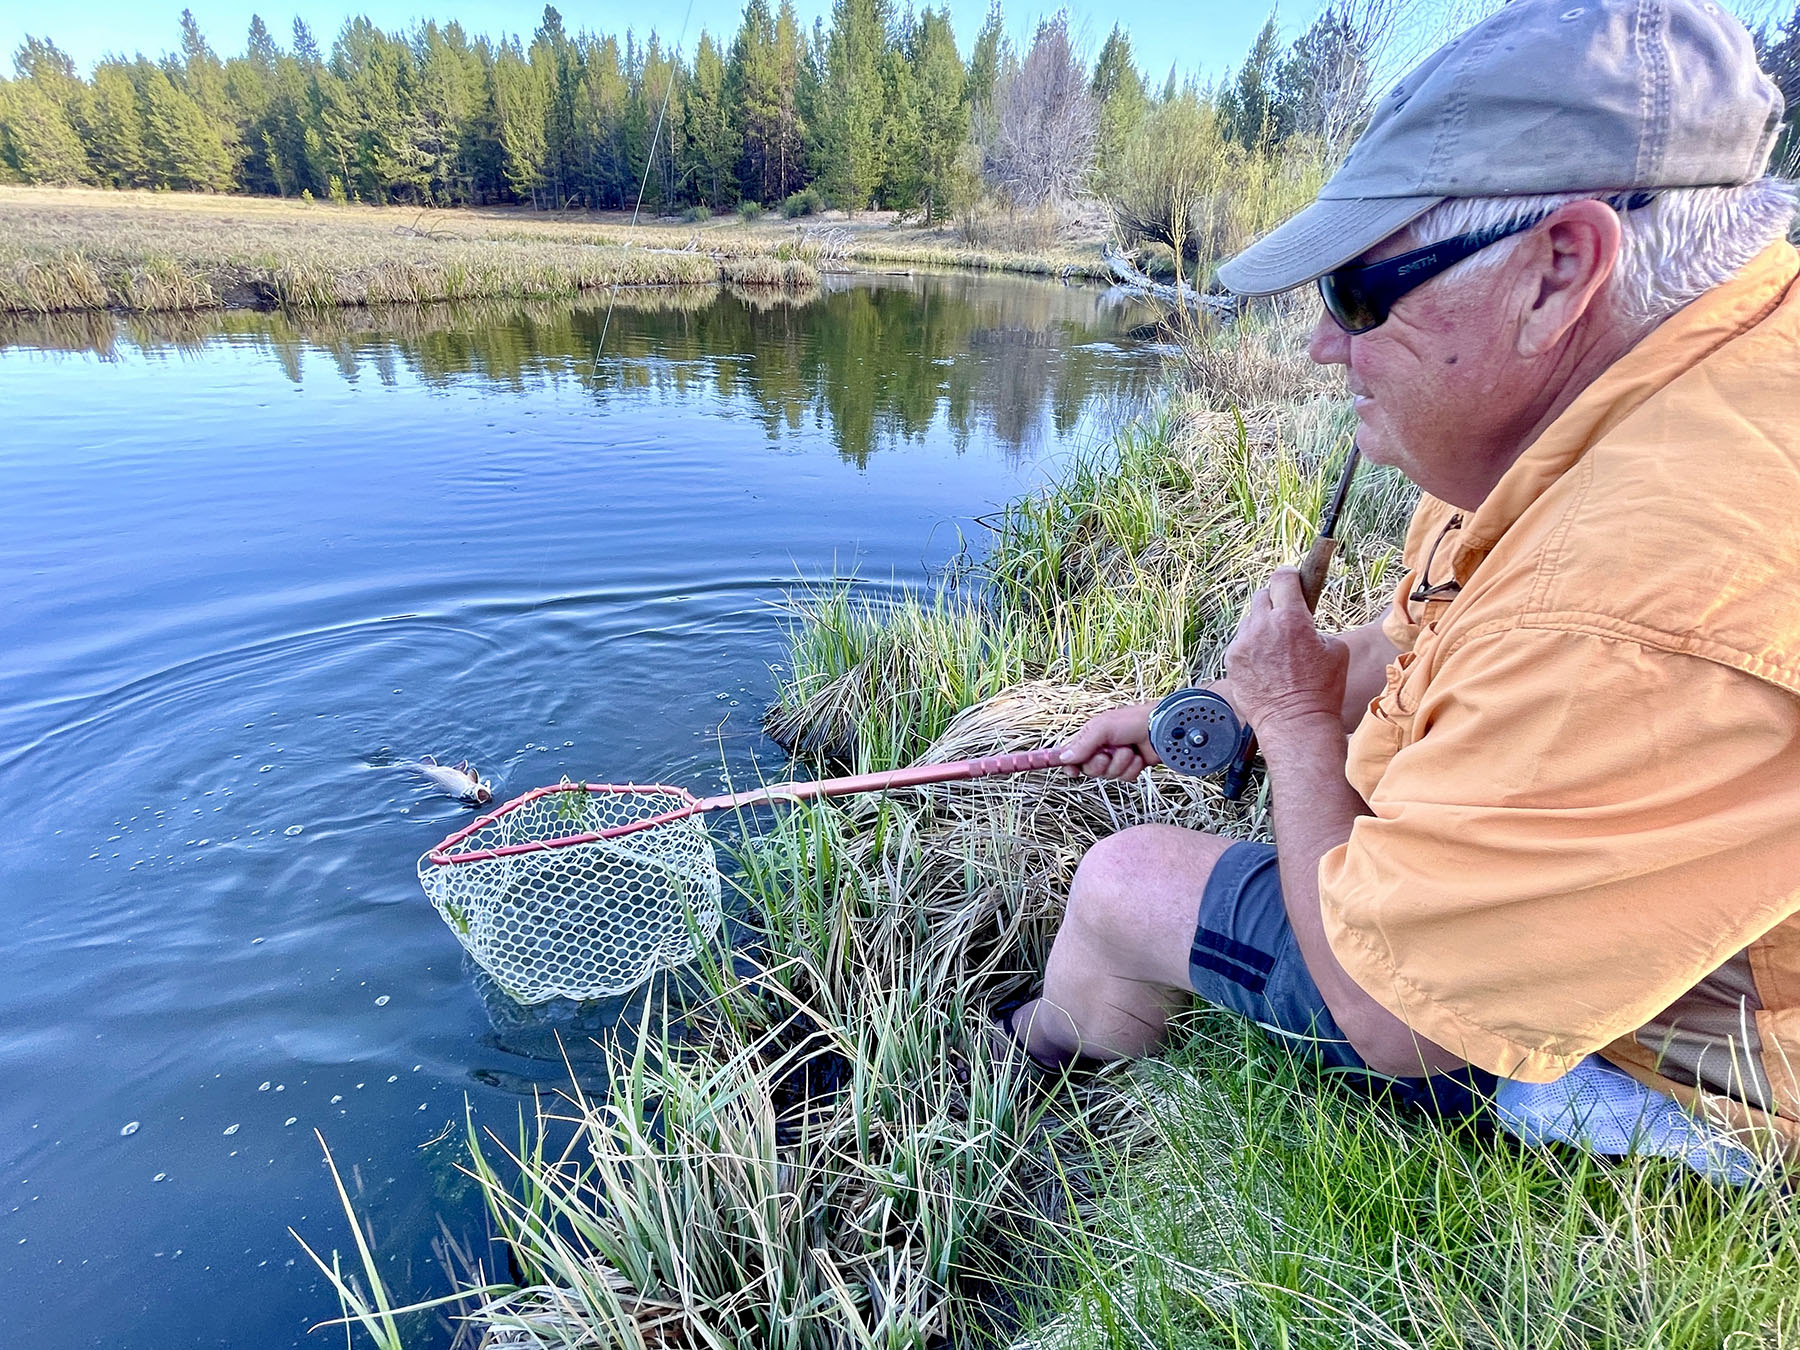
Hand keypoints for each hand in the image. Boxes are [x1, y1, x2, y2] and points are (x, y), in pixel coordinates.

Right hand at [1055, 700, 1159, 780]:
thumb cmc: (1135, 720)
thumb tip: (1063, 758)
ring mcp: (1117, 758)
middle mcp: (1102, 748)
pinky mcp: (1131, 767)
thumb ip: (1083, 743)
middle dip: (1099, 764)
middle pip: (1089, 769)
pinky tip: (1138, 758)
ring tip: (1129, 751)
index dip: (1069, 764)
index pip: (1071, 754)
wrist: (1163, 729)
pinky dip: (1131, 769)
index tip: (1072, 771)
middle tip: (1107, 755)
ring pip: (1108, 775)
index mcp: (1091, 736)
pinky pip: (1124, 778)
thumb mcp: (1103, 727)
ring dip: (1119, 765)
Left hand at [1225, 568, 1348, 735]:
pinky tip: (1264, 664)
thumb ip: (1315, 627)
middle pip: (1263, 595)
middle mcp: (1263, 626)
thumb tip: (1305, 623)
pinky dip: (1251, 647)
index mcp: (1292, 618)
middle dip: (1275, 602)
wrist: (1295, 722)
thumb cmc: (1321, 690)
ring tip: (1276, 648)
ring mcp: (1243, 643)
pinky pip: (1240, 642)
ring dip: (1261, 626)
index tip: (1293, 580)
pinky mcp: (1231, 660)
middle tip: (1285, 617)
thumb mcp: (1335, 650)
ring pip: (1250, 620)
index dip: (1290, 577)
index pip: (1283, 578)